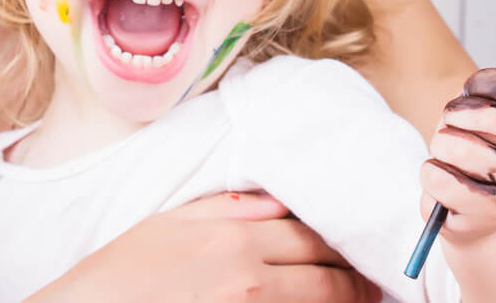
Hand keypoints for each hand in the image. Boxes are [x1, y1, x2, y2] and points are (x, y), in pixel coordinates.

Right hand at [30, 192, 380, 301]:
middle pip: (327, 277)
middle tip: (375, 284)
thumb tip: (277, 202)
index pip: (311, 238)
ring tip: (364, 301)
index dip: (342, 246)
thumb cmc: (121, 275)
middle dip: (356, 281)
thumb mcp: (168, 224)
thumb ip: (226, 208)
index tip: (358, 251)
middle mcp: (251, 280)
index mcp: (234, 240)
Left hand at [421, 31, 495, 242]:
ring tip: (451, 157)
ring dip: (440, 147)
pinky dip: (431, 176)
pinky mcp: (488, 211)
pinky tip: (445, 181)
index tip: (471, 90)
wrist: (476, 213)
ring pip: (455, 145)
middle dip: (453, 116)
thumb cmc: (484, 149)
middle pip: (482, 113)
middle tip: (452, 126)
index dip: (484, 83)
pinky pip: (438, 177)